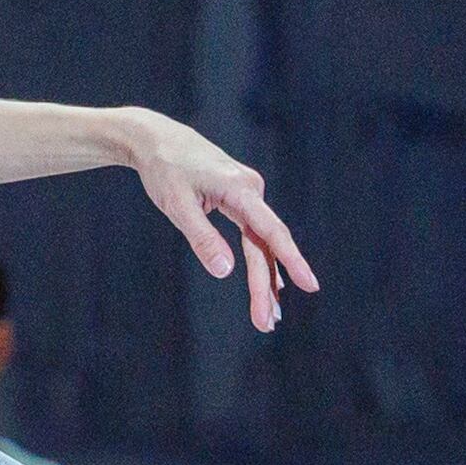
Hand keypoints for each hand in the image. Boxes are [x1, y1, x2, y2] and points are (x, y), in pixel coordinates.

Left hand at [108, 108, 316, 331]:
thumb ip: (201, 238)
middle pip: (264, 246)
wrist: (157, 140)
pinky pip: (254, 235)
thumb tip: (226, 272)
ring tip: (269, 317)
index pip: (270, 232)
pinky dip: (258, 260)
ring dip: (265, 279)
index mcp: (240, 190)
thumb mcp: (176, 205)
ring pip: (261, 243)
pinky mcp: (240, 198)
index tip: (309, 285)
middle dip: (265, 287)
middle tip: (266, 324)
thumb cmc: (164, 169)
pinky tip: (269, 285)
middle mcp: (252, 190)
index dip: (290, 260)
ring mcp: (248, 194)